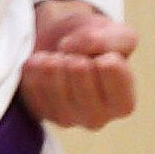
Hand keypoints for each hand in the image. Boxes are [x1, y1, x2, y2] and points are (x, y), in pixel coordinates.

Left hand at [23, 0, 137, 128]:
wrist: (65, 49)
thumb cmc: (99, 47)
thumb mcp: (118, 35)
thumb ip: (109, 39)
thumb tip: (70, 48)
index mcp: (123, 104)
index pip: (109, 68)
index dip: (103, 52)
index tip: (103, 56)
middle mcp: (98, 118)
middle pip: (79, 70)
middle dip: (76, 54)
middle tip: (77, 56)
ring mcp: (67, 119)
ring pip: (53, 81)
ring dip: (54, 60)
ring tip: (59, 57)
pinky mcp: (40, 113)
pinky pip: (31, 84)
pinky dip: (35, 67)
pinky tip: (42, 64)